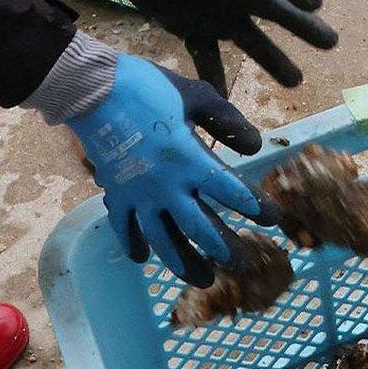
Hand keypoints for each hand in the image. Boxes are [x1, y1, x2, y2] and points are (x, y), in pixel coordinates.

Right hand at [67, 55, 263, 286]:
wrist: (93, 90)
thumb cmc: (148, 89)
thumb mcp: (197, 95)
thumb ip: (228, 122)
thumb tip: (255, 145)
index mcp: (191, 161)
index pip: (234, 193)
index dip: (257, 208)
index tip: (274, 219)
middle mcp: (167, 187)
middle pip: (201, 231)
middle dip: (226, 251)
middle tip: (246, 266)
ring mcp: (139, 196)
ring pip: (164, 241)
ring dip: (185, 263)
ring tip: (203, 279)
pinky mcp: (116, 195)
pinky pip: (124, 229)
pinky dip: (133, 245)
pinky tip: (142, 258)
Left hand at [103, 0, 336, 92]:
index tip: (316, 4)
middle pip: (274, 11)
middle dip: (302, 27)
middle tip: (331, 43)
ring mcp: (218, 17)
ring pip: (251, 41)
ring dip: (273, 61)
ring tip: (295, 82)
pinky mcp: (196, 33)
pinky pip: (210, 60)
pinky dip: (217, 81)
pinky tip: (226, 103)